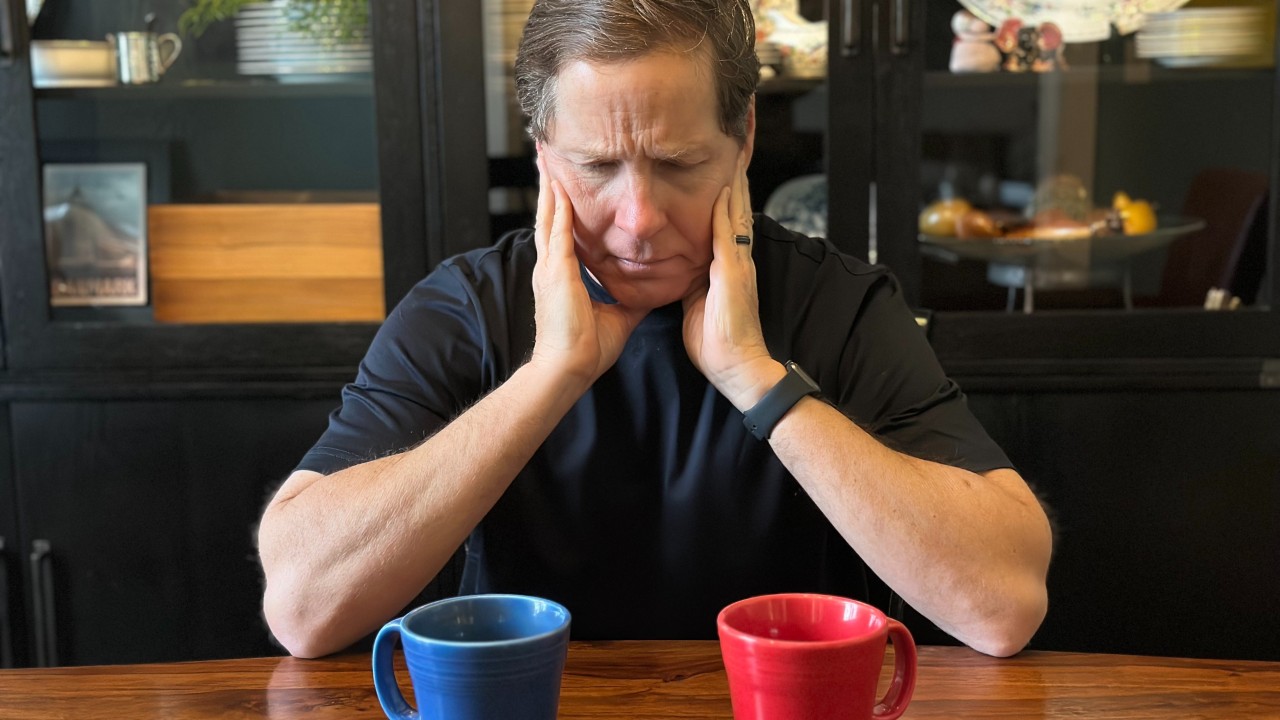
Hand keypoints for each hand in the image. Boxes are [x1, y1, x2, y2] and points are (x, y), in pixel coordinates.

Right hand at [528, 154, 647, 387]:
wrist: (568, 368)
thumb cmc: (585, 349)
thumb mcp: (615, 315)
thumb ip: (628, 297)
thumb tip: (649, 289)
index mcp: (561, 276)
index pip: (560, 231)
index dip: (560, 206)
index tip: (563, 183)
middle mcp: (550, 266)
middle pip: (549, 214)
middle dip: (549, 185)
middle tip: (546, 155)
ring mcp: (549, 266)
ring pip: (548, 214)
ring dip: (548, 185)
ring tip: (545, 157)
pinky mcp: (556, 270)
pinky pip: (557, 229)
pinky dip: (559, 205)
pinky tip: (561, 184)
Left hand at [682, 155, 784, 410]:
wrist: (737, 369)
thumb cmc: (717, 342)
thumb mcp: (698, 301)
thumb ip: (693, 280)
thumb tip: (678, 268)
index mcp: (726, 261)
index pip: (724, 213)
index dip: (724, 184)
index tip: (721, 155)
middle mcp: (736, 255)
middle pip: (735, 202)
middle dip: (736, 168)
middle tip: (737, 132)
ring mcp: (739, 261)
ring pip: (737, 209)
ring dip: (736, 177)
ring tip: (737, 144)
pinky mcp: (736, 272)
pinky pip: (731, 233)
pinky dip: (730, 208)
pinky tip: (726, 185)